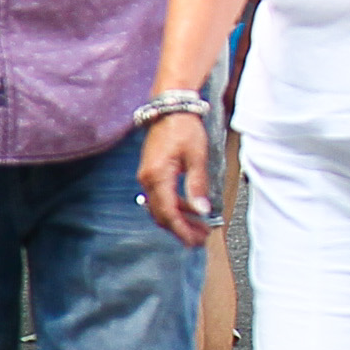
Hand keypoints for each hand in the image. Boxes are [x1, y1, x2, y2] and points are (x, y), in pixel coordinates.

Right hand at [136, 108, 218, 242]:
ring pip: (160, 208)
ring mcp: (147, 177)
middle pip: (162, 214)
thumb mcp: (196, 156)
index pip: (169, 213)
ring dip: (179, 219)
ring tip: (199, 226)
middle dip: (181, 229)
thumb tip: (202, 210)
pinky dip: (175, 207)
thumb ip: (197, 185)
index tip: (195, 240)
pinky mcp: (151, 173)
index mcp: (157, 176)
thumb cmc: (184, 128)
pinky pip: (161, 197)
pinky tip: (190, 210)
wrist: (170, 109)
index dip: (182, 229)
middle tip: (200, 238)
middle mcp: (147, 179)